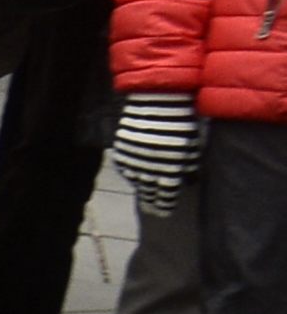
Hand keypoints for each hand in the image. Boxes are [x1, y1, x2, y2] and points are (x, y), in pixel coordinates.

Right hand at [110, 90, 205, 220]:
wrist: (157, 102)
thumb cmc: (182, 123)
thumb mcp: (191, 146)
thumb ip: (188, 166)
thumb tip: (186, 179)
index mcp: (170, 170)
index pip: (166, 195)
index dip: (165, 205)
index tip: (164, 212)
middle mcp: (149, 170)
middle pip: (149, 193)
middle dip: (152, 202)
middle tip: (152, 209)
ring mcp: (133, 162)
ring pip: (136, 183)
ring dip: (142, 188)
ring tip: (144, 195)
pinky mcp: (122, 153)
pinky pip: (126, 170)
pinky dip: (132, 174)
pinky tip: (136, 176)